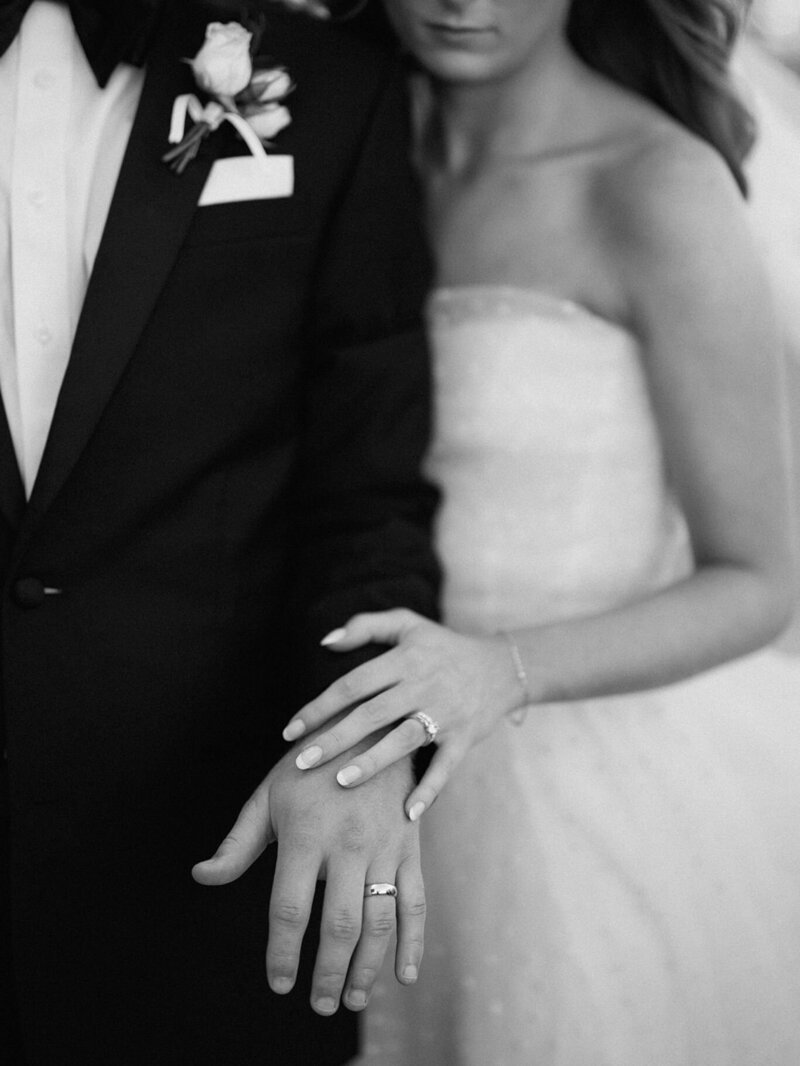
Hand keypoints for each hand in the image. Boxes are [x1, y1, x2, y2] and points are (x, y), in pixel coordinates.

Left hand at [192, 744, 423, 1014]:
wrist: (370, 726)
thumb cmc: (309, 765)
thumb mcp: (268, 795)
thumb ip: (237, 843)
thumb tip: (202, 877)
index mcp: (305, 834)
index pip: (289, 909)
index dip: (282, 953)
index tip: (279, 984)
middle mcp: (347, 844)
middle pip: (339, 925)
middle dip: (327, 974)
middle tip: (318, 1004)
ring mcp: (384, 847)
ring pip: (380, 921)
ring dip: (368, 969)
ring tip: (351, 1000)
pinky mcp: (410, 846)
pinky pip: (416, 902)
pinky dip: (413, 943)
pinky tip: (404, 976)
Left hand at [282, 609, 523, 820]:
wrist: (502, 668)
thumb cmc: (442, 647)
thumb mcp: (407, 624)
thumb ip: (365, 626)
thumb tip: (324, 641)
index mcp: (405, 658)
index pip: (354, 684)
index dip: (320, 706)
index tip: (291, 730)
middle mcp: (424, 684)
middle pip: (372, 713)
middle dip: (335, 739)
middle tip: (301, 762)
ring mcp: (446, 713)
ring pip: (404, 739)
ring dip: (372, 762)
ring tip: (340, 781)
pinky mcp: (465, 738)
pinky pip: (445, 767)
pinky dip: (429, 790)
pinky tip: (406, 813)